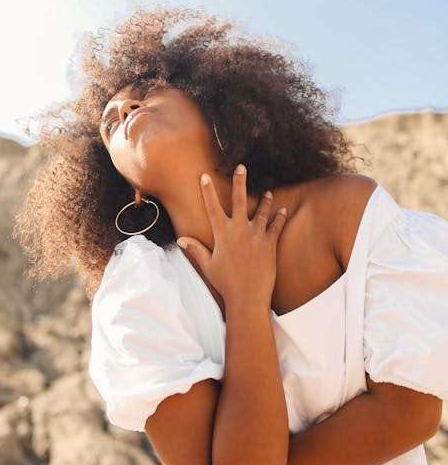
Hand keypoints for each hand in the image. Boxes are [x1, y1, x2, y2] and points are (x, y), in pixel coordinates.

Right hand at [177, 164, 286, 308]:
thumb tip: (180, 239)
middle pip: (239, 201)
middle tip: (242, 167)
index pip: (212, 208)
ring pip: (262, 212)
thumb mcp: (208, 266)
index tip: (204, 176)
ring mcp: (256, 236)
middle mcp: (239, 231)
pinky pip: (276, 227)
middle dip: (240, 182)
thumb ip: (196, 250)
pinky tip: (283, 211)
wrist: (248, 298)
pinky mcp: (270, 244)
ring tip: (268, 192)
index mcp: (222, 235)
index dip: (208, 191)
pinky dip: (279, 218)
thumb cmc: (226, 283)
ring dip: (265, 201)